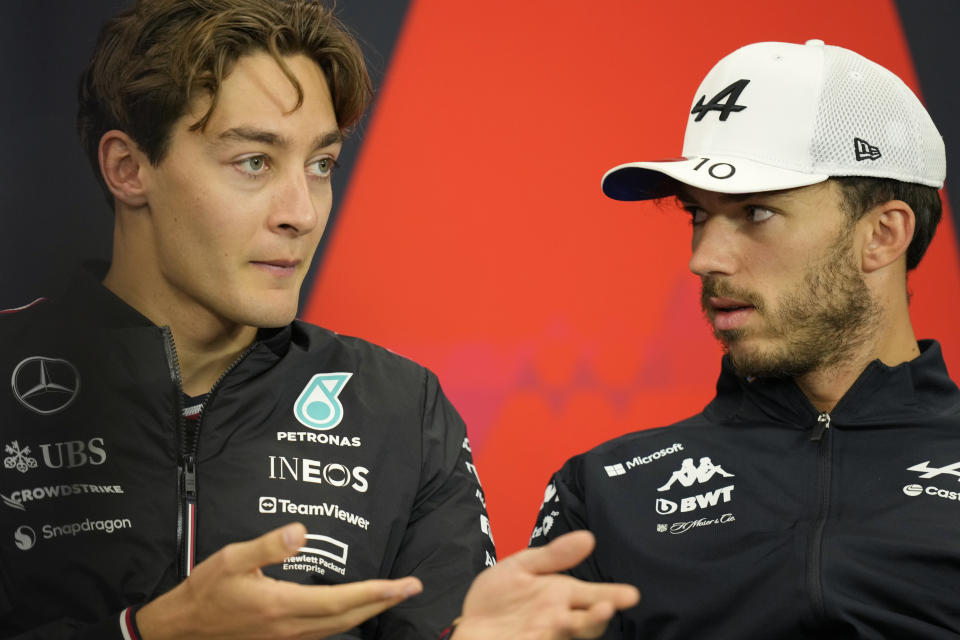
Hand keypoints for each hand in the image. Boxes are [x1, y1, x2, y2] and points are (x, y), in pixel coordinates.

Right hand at [136, 522, 421, 638]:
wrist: (183, 629)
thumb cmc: (207, 591)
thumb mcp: (232, 560)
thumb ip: (268, 546)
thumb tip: (301, 530)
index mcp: (283, 605)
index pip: (341, 600)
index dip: (375, 593)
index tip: (403, 584)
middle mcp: (291, 627)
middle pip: (349, 618)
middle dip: (383, 602)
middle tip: (412, 588)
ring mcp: (287, 638)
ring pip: (339, 628)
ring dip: (369, 611)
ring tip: (391, 596)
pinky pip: (324, 633)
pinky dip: (347, 621)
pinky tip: (355, 610)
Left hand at [452, 530, 638, 638]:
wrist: (471, 622)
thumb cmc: (500, 595)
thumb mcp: (522, 566)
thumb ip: (554, 556)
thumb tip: (589, 537)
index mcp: (561, 594)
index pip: (594, 595)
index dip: (613, 595)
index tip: (631, 594)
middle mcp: (559, 618)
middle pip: (587, 621)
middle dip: (597, 616)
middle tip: (606, 607)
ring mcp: (546, 634)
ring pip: (570, 634)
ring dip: (576, 627)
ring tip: (571, 619)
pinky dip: (551, 636)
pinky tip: (549, 627)